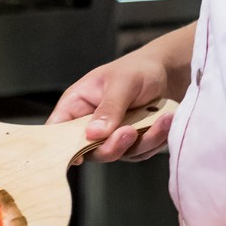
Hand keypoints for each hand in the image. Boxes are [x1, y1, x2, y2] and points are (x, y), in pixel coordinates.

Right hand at [47, 54, 173, 162]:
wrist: (168, 74)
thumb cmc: (138, 69)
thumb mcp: (123, 82)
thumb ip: (109, 107)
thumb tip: (93, 133)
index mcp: (77, 106)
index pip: (58, 131)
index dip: (62, 147)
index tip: (78, 156)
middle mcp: (89, 126)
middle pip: (89, 151)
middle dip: (112, 146)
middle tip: (130, 132)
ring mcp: (109, 138)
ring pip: (118, 155)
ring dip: (142, 141)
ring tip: (162, 119)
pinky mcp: (129, 146)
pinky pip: (139, 153)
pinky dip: (154, 140)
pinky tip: (166, 121)